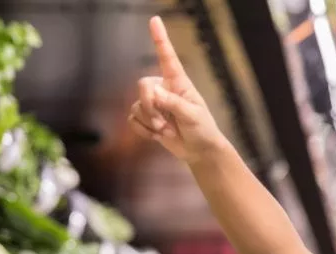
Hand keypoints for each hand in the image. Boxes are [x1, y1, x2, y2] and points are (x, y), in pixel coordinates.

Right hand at [129, 17, 229, 162]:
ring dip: (150, 122)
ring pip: (137, 106)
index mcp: (179, 82)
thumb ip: (173, 103)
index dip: (160, 38)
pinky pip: (133, 120)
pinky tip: (157, 136)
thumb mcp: (192, 115)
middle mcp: (164, 88)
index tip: (155, 20)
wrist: (199, 150)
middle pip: (143, 85)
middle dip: (150, 106)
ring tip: (166, 131)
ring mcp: (154, 103)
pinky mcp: (146, 118)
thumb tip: (155, 93)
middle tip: (163, 123)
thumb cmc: (202, 129)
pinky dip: (144, 131)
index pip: (167, 57)